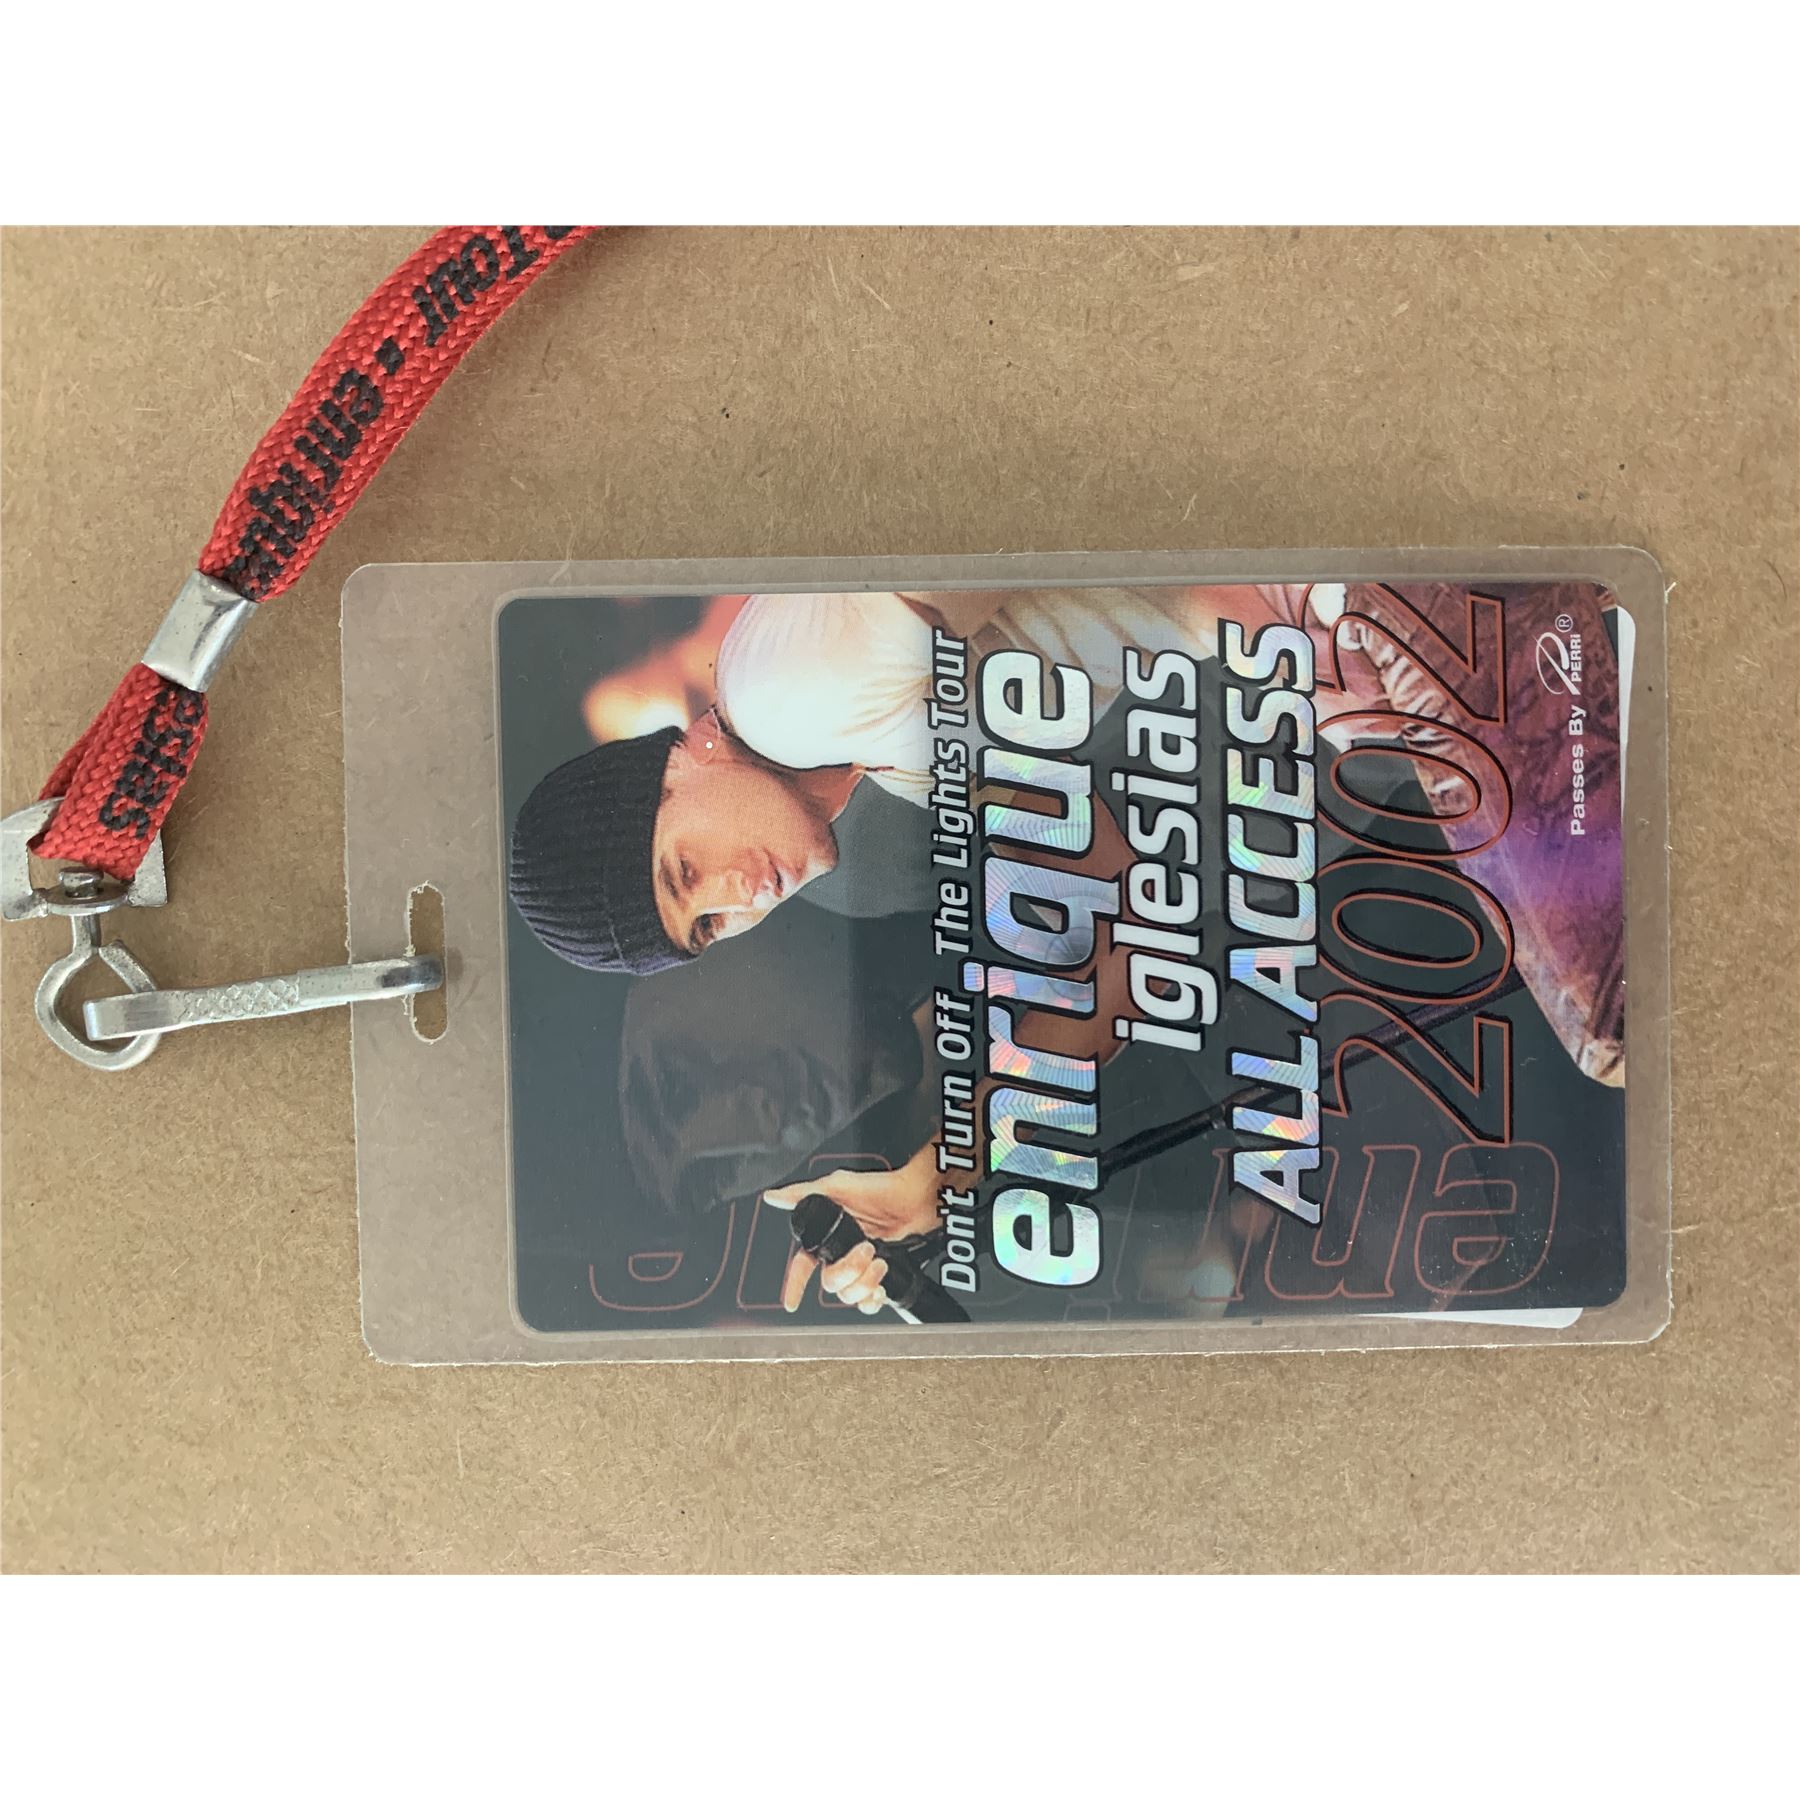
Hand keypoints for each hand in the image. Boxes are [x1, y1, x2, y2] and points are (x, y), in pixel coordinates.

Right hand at [762, 1150, 939, 1313]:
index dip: (795, 1284)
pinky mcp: (879, 1275)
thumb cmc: (879, 1188)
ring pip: (849, 1294)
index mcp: (827, 1237)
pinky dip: (872, 1300)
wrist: (915, 1199)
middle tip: (867, 1250)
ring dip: (864, 1283)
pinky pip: (868, 1302)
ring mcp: (860, 1267)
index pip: (803, 1265)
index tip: (792, 1302)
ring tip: (879, 1263)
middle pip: (830, 1282)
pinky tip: (879, 1289)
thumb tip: (774, 1196)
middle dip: (848, 1270)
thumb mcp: (837, 1186)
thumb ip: (803, 1193)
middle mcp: (841, 1254)